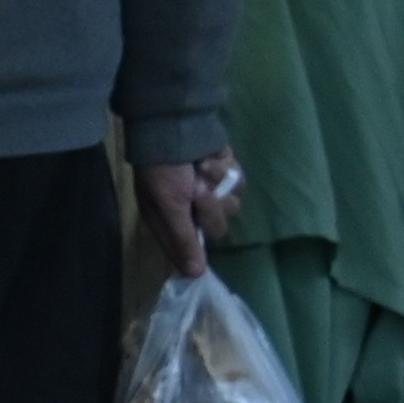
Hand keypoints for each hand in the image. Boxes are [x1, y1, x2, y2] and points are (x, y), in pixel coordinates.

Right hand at [137, 153, 235, 280]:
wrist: (174, 126)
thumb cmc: (164, 170)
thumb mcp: (169, 207)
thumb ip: (183, 240)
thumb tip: (193, 276)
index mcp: (172, 222)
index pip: (190, 250)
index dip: (197, 247)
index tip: (199, 233)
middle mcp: (193, 211)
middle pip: (219, 227)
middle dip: (210, 207)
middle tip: (196, 191)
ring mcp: (212, 192)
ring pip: (232, 204)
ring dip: (218, 185)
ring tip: (201, 169)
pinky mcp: (226, 175)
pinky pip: (238, 181)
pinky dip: (225, 169)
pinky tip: (210, 159)